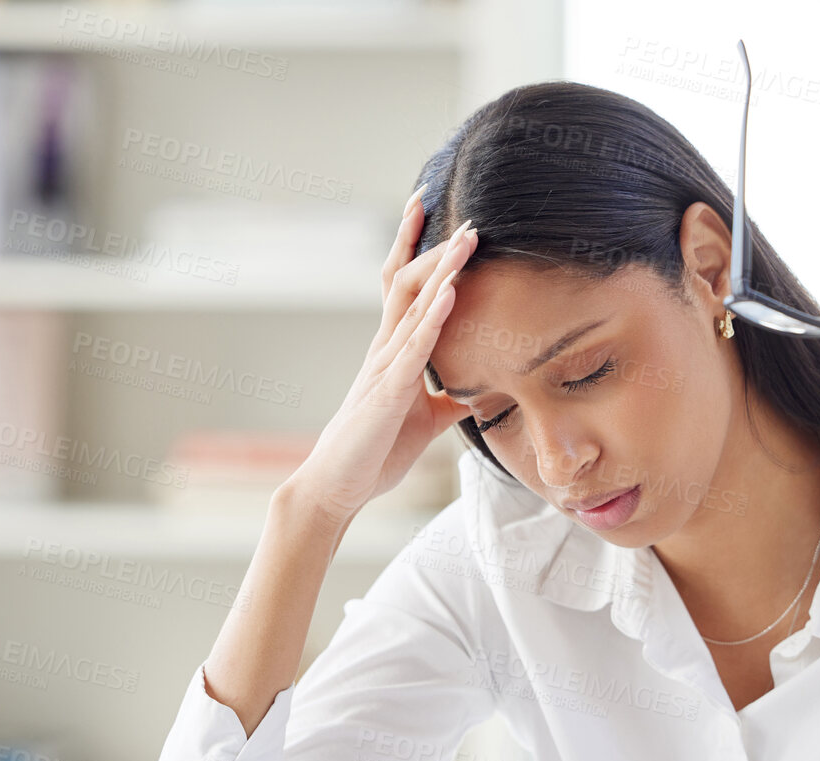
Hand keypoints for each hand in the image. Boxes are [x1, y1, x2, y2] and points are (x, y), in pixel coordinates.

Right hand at [289, 187, 475, 524]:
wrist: (339, 487)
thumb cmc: (376, 451)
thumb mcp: (426, 420)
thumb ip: (450, 400)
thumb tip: (480, 390)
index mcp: (395, 352)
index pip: (409, 291)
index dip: (423, 253)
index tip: (444, 218)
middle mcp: (386, 350)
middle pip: (409, 284)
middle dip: (434, 247)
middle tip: (462, 213)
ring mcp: (384, 368)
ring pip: (414, 307)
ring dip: (443, 271)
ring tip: (467, 239)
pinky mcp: (387, 393)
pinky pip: (413, 349)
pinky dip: (434, 318)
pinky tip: (451, 293)